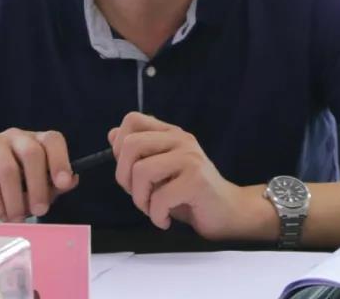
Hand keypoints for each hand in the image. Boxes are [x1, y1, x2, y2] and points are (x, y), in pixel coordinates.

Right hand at [0, 129, 78, 221]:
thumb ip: (54, 185)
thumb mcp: (36, 188)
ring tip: (18, 218)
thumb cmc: (12, 188)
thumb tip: (71, 181)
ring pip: (8, 169)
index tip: (64, 184)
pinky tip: (2, 214)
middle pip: (32, 153)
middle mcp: (15, 137)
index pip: (52, 140)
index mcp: (36, 141)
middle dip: (38, 185)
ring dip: (15, 199)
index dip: (60, 161)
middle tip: (40, 211)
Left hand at [109, 112, 255, 239]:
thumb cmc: (189, 194)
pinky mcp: (196, 180)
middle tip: (139, 195)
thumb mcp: (160, 171)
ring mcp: (190, 158)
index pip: (132, 120)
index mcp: (170, 134)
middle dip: (124, 177)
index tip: (130, 170)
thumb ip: (139, 154)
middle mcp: (180, 140)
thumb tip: (113, 134)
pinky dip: (156, 215)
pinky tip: (165, 220)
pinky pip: (160, 197)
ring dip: (140, 200)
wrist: (227, 212)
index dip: (120, 146)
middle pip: (131, 144)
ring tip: (153, 209)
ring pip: (142, 171)